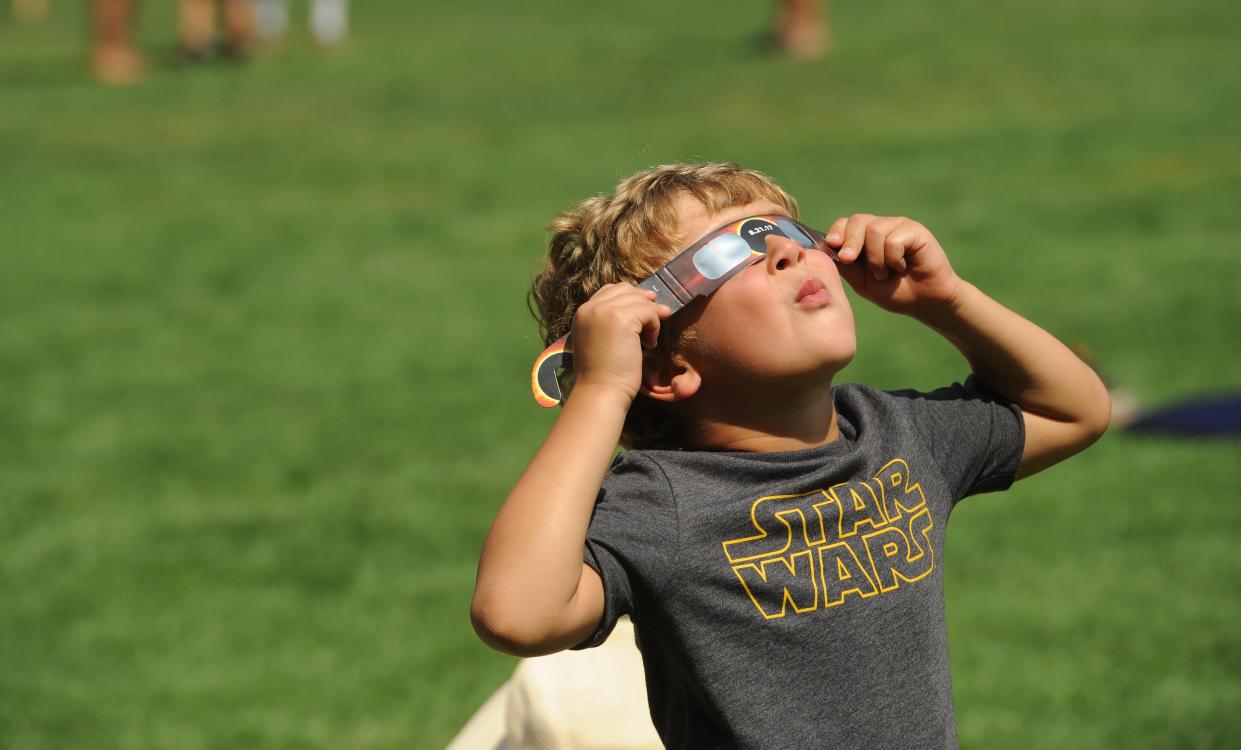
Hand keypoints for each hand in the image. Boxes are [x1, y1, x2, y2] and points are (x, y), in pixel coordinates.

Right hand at [570, 283, 671, 403]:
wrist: (601, 392)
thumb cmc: (604, 373)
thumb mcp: (602, 339)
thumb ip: (612, 320)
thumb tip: (646, 299)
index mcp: (583, 312)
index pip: (611, 290)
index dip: (630, 299)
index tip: (643, 315)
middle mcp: (591, 307)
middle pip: (626, 290)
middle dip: (643, 304)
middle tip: (652, 323)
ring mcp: (605, 311)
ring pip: (639, 300)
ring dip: (650, 317)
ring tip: (648, 339)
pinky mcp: (621, 319)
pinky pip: (649, 311)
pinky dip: (654, 327)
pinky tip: (649, 345)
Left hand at [825, 214, 962, 316]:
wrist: (923, 302)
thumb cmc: (893, 292)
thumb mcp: (861, 281)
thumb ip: (845, 265)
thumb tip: (824, 250)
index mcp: (864, 238)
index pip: (844, 224)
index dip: (836, 232)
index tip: (832, 246)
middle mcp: (880, 227)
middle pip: (856, 221)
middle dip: (850, 242)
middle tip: (849, 260)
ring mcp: (897, 226)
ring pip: (874, 230)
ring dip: (876, 258)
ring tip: (885, 273)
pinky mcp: (914, 230)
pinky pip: (893, 239)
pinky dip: (893, 258)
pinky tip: (903, 267)